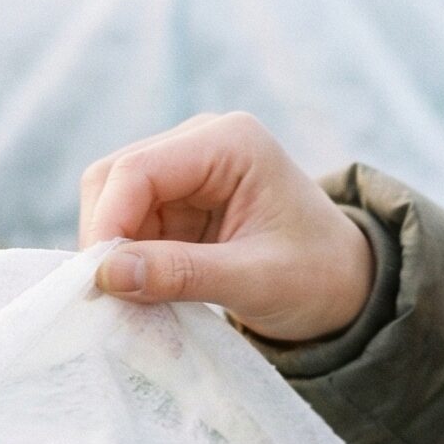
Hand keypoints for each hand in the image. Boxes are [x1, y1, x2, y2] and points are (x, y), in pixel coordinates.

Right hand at [79, 111, 376, 341]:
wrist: (344, 285)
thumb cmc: (315, 277)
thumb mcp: (254, 280)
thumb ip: (182, 274)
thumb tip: (107, 275)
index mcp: (229, 142)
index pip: (138, 170)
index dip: (108, 224)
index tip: (99, 284)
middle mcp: (201, 143)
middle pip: (114, 178)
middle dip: (106, 237)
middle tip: (111, 297)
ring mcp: (185, 171)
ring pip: (113, 204)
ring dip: (114, 253)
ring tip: (132, 301)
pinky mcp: (176, 203)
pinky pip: (128, 227)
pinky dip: (127, 262)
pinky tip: (143, 293)